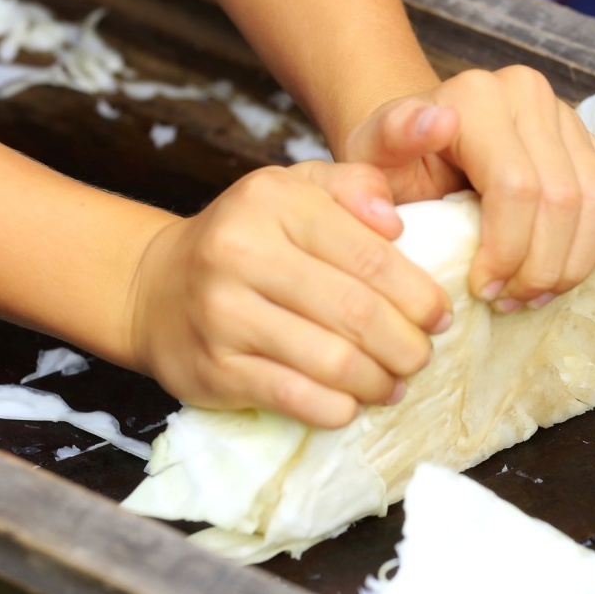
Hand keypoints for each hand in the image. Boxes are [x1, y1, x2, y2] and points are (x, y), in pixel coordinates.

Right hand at [125, 163, 451, 428]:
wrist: (155, 286)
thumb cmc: (245, 238)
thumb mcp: (293, 190)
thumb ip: (352, 185)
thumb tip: (398, 222)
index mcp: (272, 202)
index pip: (369, 254)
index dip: (417, 293)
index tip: (439, 315)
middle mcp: (242, 253)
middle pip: (356, 312)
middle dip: (405, 343)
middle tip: (422, 356)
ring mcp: (224, 314)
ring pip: (331, 361)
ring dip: (378, 380)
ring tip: (394, 382)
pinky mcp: (213, 368)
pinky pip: (294, 397)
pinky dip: (337, 407)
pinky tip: (352, 404)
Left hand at [336, 66, 594, 309]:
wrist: (420, 139)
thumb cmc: (392, 161)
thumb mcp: (372, 153)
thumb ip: (393, 137)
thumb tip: (435, 121)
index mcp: (479, 97)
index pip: (517, 188)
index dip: (507, 251)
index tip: (480, 289)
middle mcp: (531, 96)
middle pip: (563, 201)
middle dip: (539, 267)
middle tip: (506, 300)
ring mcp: (569, 118)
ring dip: (571, 265)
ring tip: (529, 293)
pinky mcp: (594, 144)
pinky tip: (564, 268)